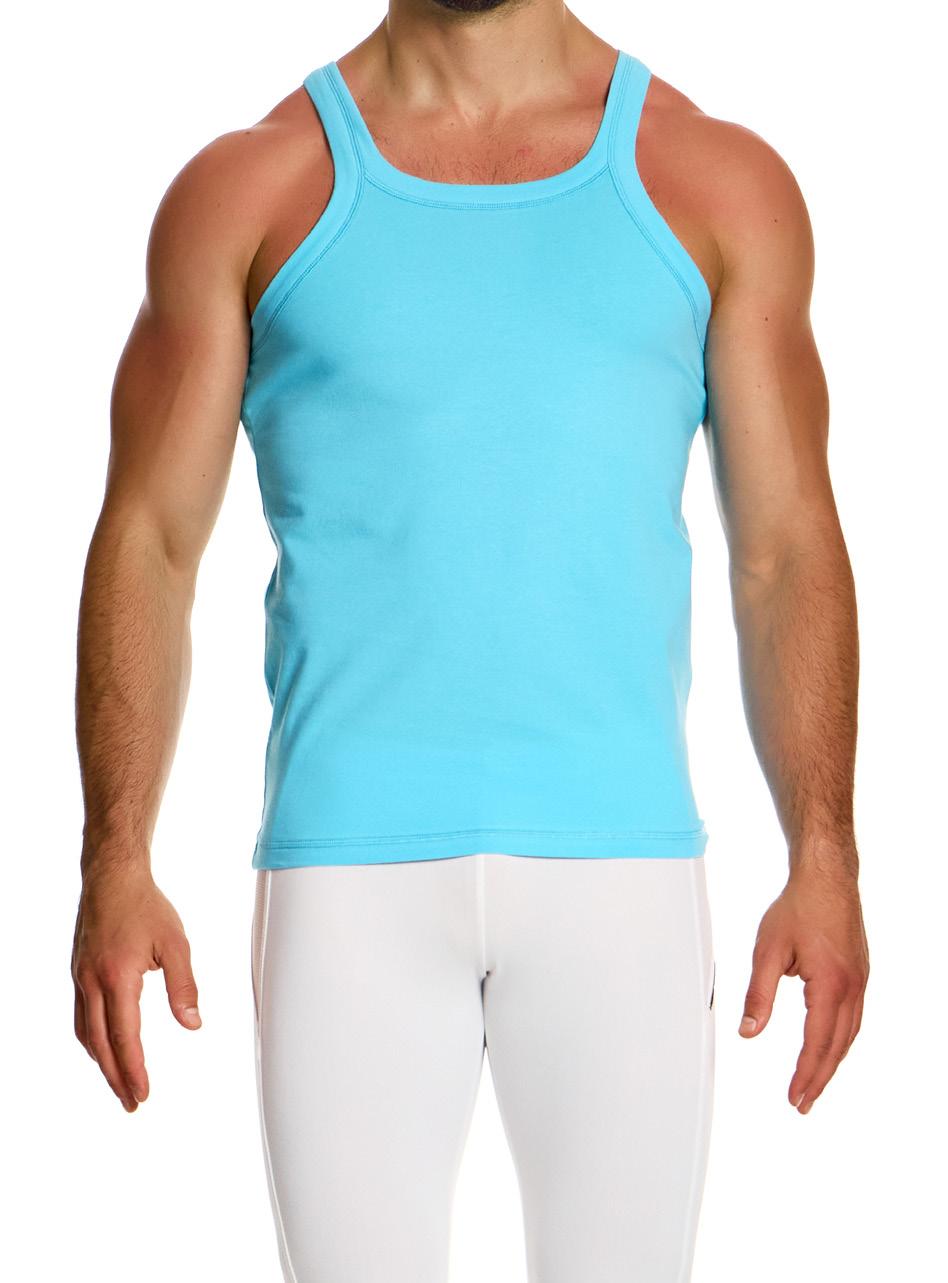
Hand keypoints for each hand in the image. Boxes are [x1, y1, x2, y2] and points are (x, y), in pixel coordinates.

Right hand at [71, 863, 200, 1111]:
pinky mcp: (79, 973)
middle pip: (101, 1045)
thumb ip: (184, 987)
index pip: (125, 1038)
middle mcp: (92, 984)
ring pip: (86, 1034)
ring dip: (102, 1063)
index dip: (134, 1071)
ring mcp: (81, 979)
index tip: (143, 1095)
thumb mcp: (175, 944)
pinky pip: (81, 1017)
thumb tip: (192, 1025)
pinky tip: (104, 1046)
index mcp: (118, 979)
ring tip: (119, 1083)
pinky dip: (93, 1040)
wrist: (111, 877)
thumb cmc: (146, 906)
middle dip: (116, 1078)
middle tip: (131, 1104)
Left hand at [739, 866, 868, 1112]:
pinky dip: (840, 1038)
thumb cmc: (799, 907)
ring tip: (815, 1082)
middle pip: (837, 1046)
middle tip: (803, 1102)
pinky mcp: (860, 972)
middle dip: (820, 1077)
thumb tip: (749, 1032)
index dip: (805, 1074)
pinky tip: (829, 1045)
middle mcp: (852, 987)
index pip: (817, 1043)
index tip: (795, 1097)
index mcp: (830, 985)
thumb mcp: (768, 951)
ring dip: (831, 1060)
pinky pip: (854, 1016)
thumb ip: (759, 995)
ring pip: (849, 1033)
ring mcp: (860, 980)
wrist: (827, 877)